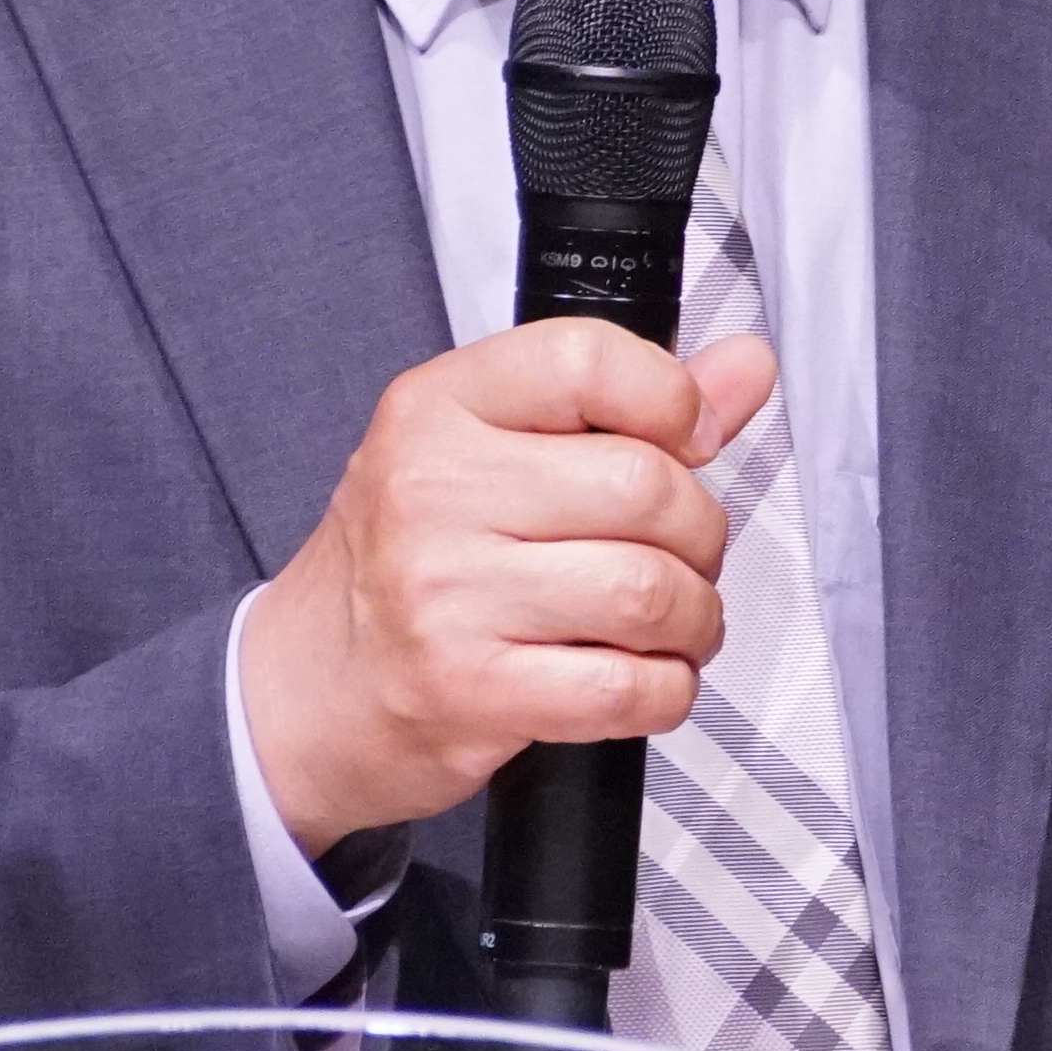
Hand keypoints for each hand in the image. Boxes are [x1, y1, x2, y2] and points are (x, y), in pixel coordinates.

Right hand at [237, 317, 781, 850]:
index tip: (691, 439)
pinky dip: (666, 689)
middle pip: (644, 485)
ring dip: (694, 619)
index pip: (587, 359)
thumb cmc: (405, 562)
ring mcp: (447, 595)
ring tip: (675, 623)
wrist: (304, 691)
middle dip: (700, 531)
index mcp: (437, 408)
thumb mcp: (487, 452)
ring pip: (648, 590)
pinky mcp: (470, 692)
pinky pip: (625, 688)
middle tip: (685, 556)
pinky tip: (646, 678)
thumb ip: (626, 406)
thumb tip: (747, 365)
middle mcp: (433, 491)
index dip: (672, 399)